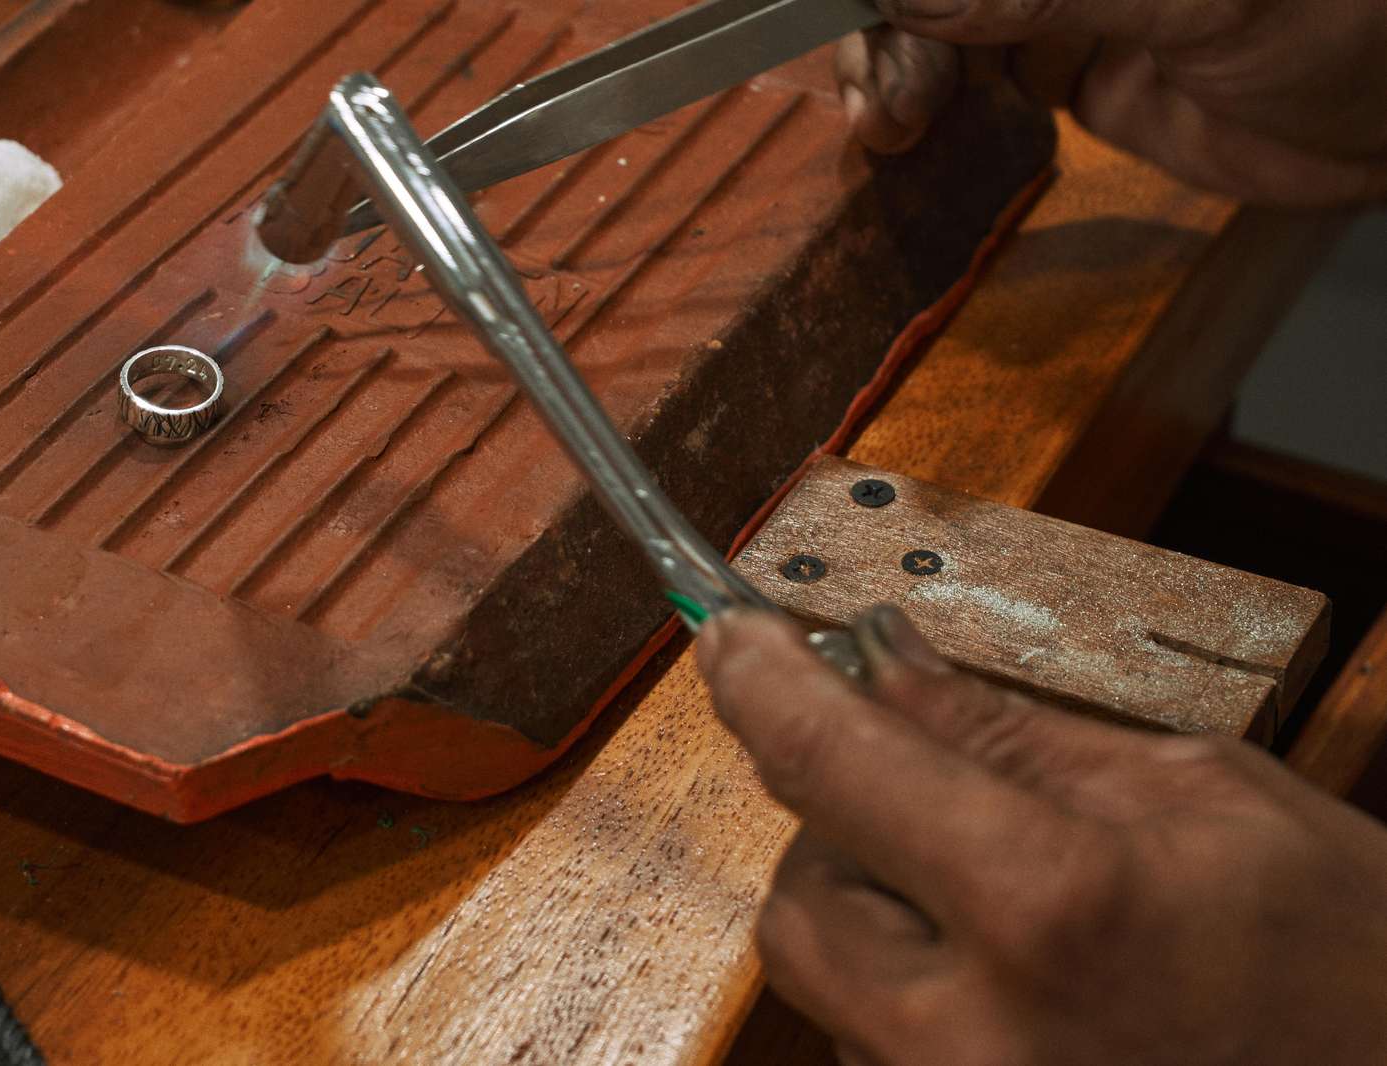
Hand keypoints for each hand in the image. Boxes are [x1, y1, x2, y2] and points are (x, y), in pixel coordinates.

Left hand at [693, 605, 1386, 1064]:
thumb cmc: (1356, 967)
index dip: (761, 684)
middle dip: (843, 836)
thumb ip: (1019, 738)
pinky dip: (922, 997)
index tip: (730, 637)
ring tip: (1021, 914)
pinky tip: (1031, 986)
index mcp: (1052, 911)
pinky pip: (882, 1050)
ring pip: (834, 986)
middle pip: (798, 900)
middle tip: (939, 803)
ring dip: (885, 922)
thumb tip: (879, 666)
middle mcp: (977, 1038)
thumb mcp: (1208, 803)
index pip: (831, 766)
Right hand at [833, 0, 1386, 206]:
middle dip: (887, 25)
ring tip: (891, 120)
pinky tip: (903, 124)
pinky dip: (925, 99)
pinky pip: (972, 72)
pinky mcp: (1073, 61)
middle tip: (886, 93)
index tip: (843, 10)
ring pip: (938, 19)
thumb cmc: (1343, 16)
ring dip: (892, 65)